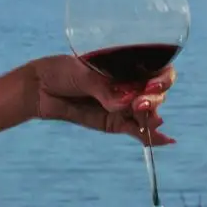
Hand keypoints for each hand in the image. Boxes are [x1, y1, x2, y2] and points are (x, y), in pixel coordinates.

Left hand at [29, 54, 175, 145]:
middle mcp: (130, 85)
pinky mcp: (114, 123)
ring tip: (145, 120)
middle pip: (156, 94)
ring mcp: (124, 105)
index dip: (162, 78)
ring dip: (150, 117)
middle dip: (153, 100)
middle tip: (138, 104)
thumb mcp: (84, 73)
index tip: (151, 85)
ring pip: (147, 113)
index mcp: (128, 65)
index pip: (158, 70)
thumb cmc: (62, 71)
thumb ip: (103, 88)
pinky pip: (136, 130)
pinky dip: (150, 136)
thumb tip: (123, 104)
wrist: (40, 88)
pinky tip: (166, 141)